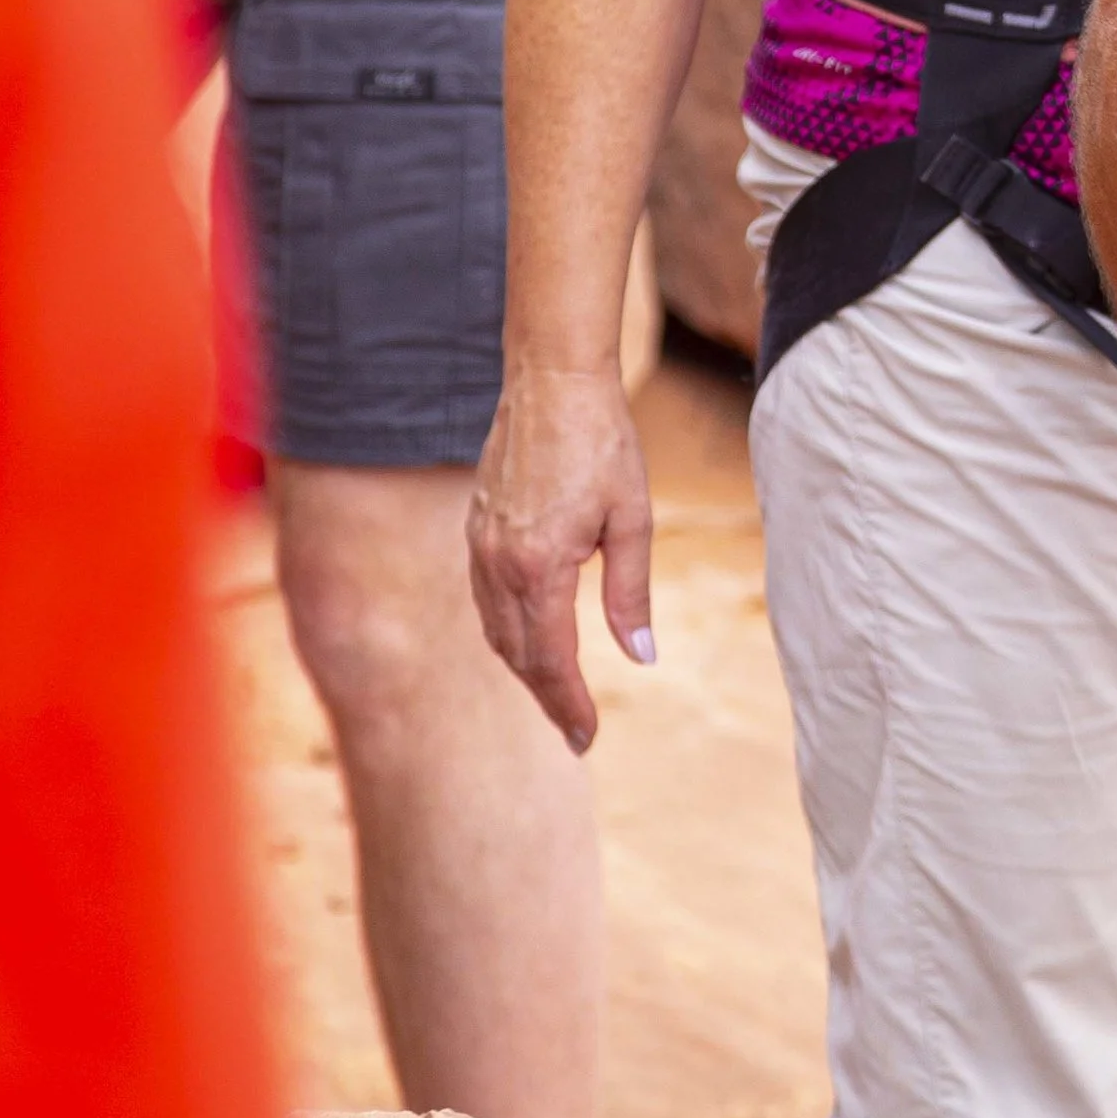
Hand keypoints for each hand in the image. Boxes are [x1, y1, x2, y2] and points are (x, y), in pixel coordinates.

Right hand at [468, 364, 654, 752]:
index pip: (550, 659)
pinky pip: (485, 597)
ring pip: (495, 629)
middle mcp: (499, 563)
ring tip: (556, 693)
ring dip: (524, 666)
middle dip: (547, 696)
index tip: (587, 738)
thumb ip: (632, 593)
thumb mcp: (634, 518)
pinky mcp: (476, 527)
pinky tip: (528, 636)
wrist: (553, 379)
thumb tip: (640, 657)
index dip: (568, 703)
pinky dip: (506, 628)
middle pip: (517, 654)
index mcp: (539, 567)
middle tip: (576, 730)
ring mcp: (480, 545)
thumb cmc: (604, 442)